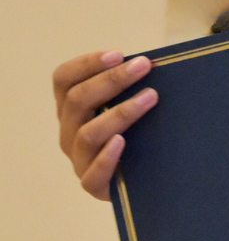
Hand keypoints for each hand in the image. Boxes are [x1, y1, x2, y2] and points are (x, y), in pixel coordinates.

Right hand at [52, 50, 158, 198]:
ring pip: (88, 133)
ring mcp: (78, 159)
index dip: (86, 64)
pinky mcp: (93, 185)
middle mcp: (68, 132)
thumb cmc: (137, 134)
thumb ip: (130, 87)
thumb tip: (152, 62)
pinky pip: (93, 173)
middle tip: (143, 66)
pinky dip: (107, 157)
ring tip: (150, 97)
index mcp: (70, 109)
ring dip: (120, 112)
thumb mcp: (129, 107)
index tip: (118, 55)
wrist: (144, 180)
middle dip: (112, 79)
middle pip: (77, 101)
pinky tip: (123, 141)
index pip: (63, 79)